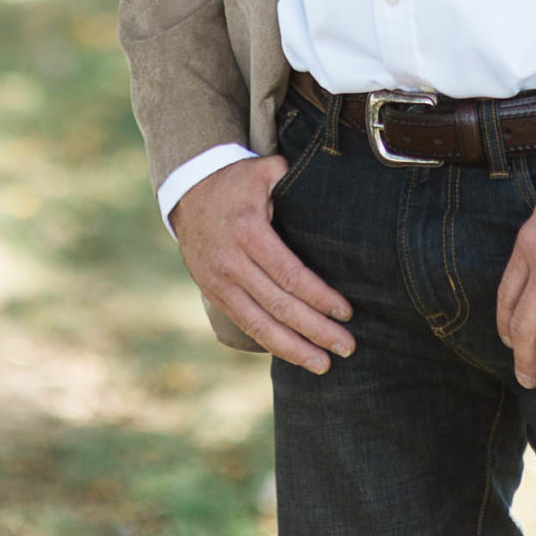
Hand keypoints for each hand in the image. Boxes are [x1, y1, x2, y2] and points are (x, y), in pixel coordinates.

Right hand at [171, 155, 355, 372]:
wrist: (188, 192)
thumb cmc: (239, 180)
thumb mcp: (266, 171)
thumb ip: (295, 179)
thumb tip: (334, 182)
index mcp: (248, 233)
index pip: (290, 274)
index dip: (319, 296)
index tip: (346, 312)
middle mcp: (231, 263)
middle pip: (279, 305)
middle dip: (315, 329)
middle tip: (347, 347)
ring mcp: (219, 282)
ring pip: (259, 323)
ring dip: (293, 348)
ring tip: (324, 365)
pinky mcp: (214, 293)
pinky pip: (244, 324)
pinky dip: (270, 342)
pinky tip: (294, 354)